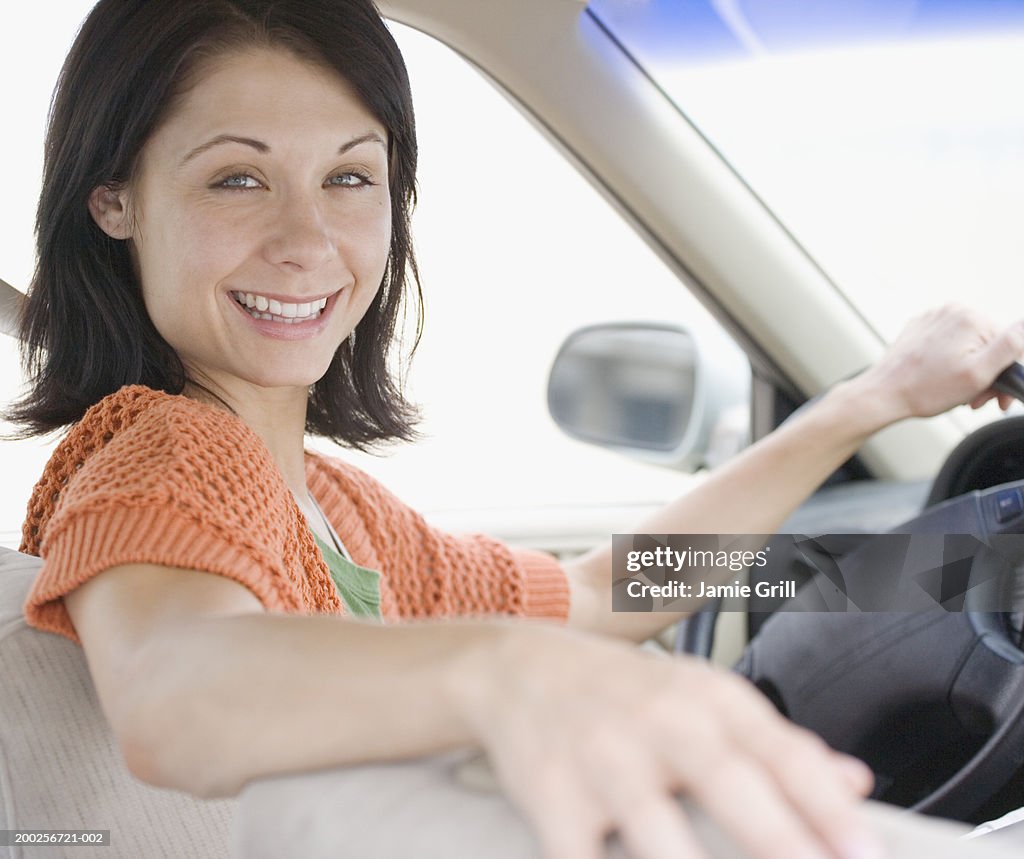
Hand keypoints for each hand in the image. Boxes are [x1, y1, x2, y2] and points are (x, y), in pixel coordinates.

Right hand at [462, 625, 878, 858]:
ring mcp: (601, 760)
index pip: (781, 751)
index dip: (828, 808)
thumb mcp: (702, 696)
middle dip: (778, 839)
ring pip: (656, 830)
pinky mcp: (552, 798)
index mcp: (708, 699)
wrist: (518, 668)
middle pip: (726, 780)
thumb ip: (777, 742)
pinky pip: (582, 858)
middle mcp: (658, 722)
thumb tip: (854, 783)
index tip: (867, 854)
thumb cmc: (626, 693)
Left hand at [852, 304, 1023, 421]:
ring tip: (955, 392)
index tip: (996, 399)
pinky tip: (941, 380)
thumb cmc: (925, 390)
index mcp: (971, 318)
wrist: (883, 395)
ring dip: (969, 371)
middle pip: (987, 345)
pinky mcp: (920, 329)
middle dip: (986, 375)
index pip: (1009, 345)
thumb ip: (1010, 346)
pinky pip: (947, 344)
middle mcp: (952, 311)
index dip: (1005, 375)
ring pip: (968, 346)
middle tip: (973, 400)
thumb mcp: (978, 374)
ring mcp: (933, 319)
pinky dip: (950, 362)